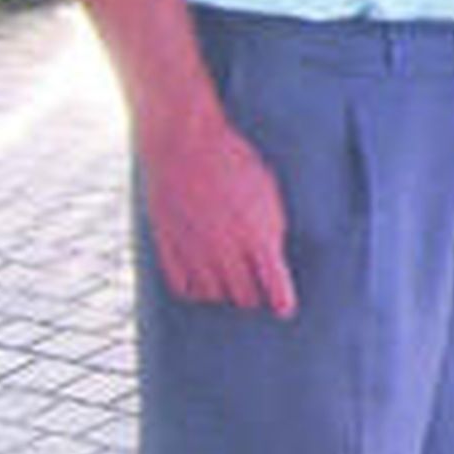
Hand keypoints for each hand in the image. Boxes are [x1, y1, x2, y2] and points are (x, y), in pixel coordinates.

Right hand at [139, 112, 297, 317]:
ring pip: (213, 295)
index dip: (281, 301)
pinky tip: (202, 281)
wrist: (184, 143)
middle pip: (243, 296)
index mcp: (256, 233)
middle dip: (254, 297)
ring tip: (230, 285)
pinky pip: (183, 287)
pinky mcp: (168, 248)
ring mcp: (194, 252)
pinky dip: (195, 289)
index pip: (273, 283)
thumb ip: (272, 225)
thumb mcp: (266, 189)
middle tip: (257, 294)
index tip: (284, 310)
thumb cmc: (233, 159)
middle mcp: (225, 250)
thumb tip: (273, 254)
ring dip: (224, 294)